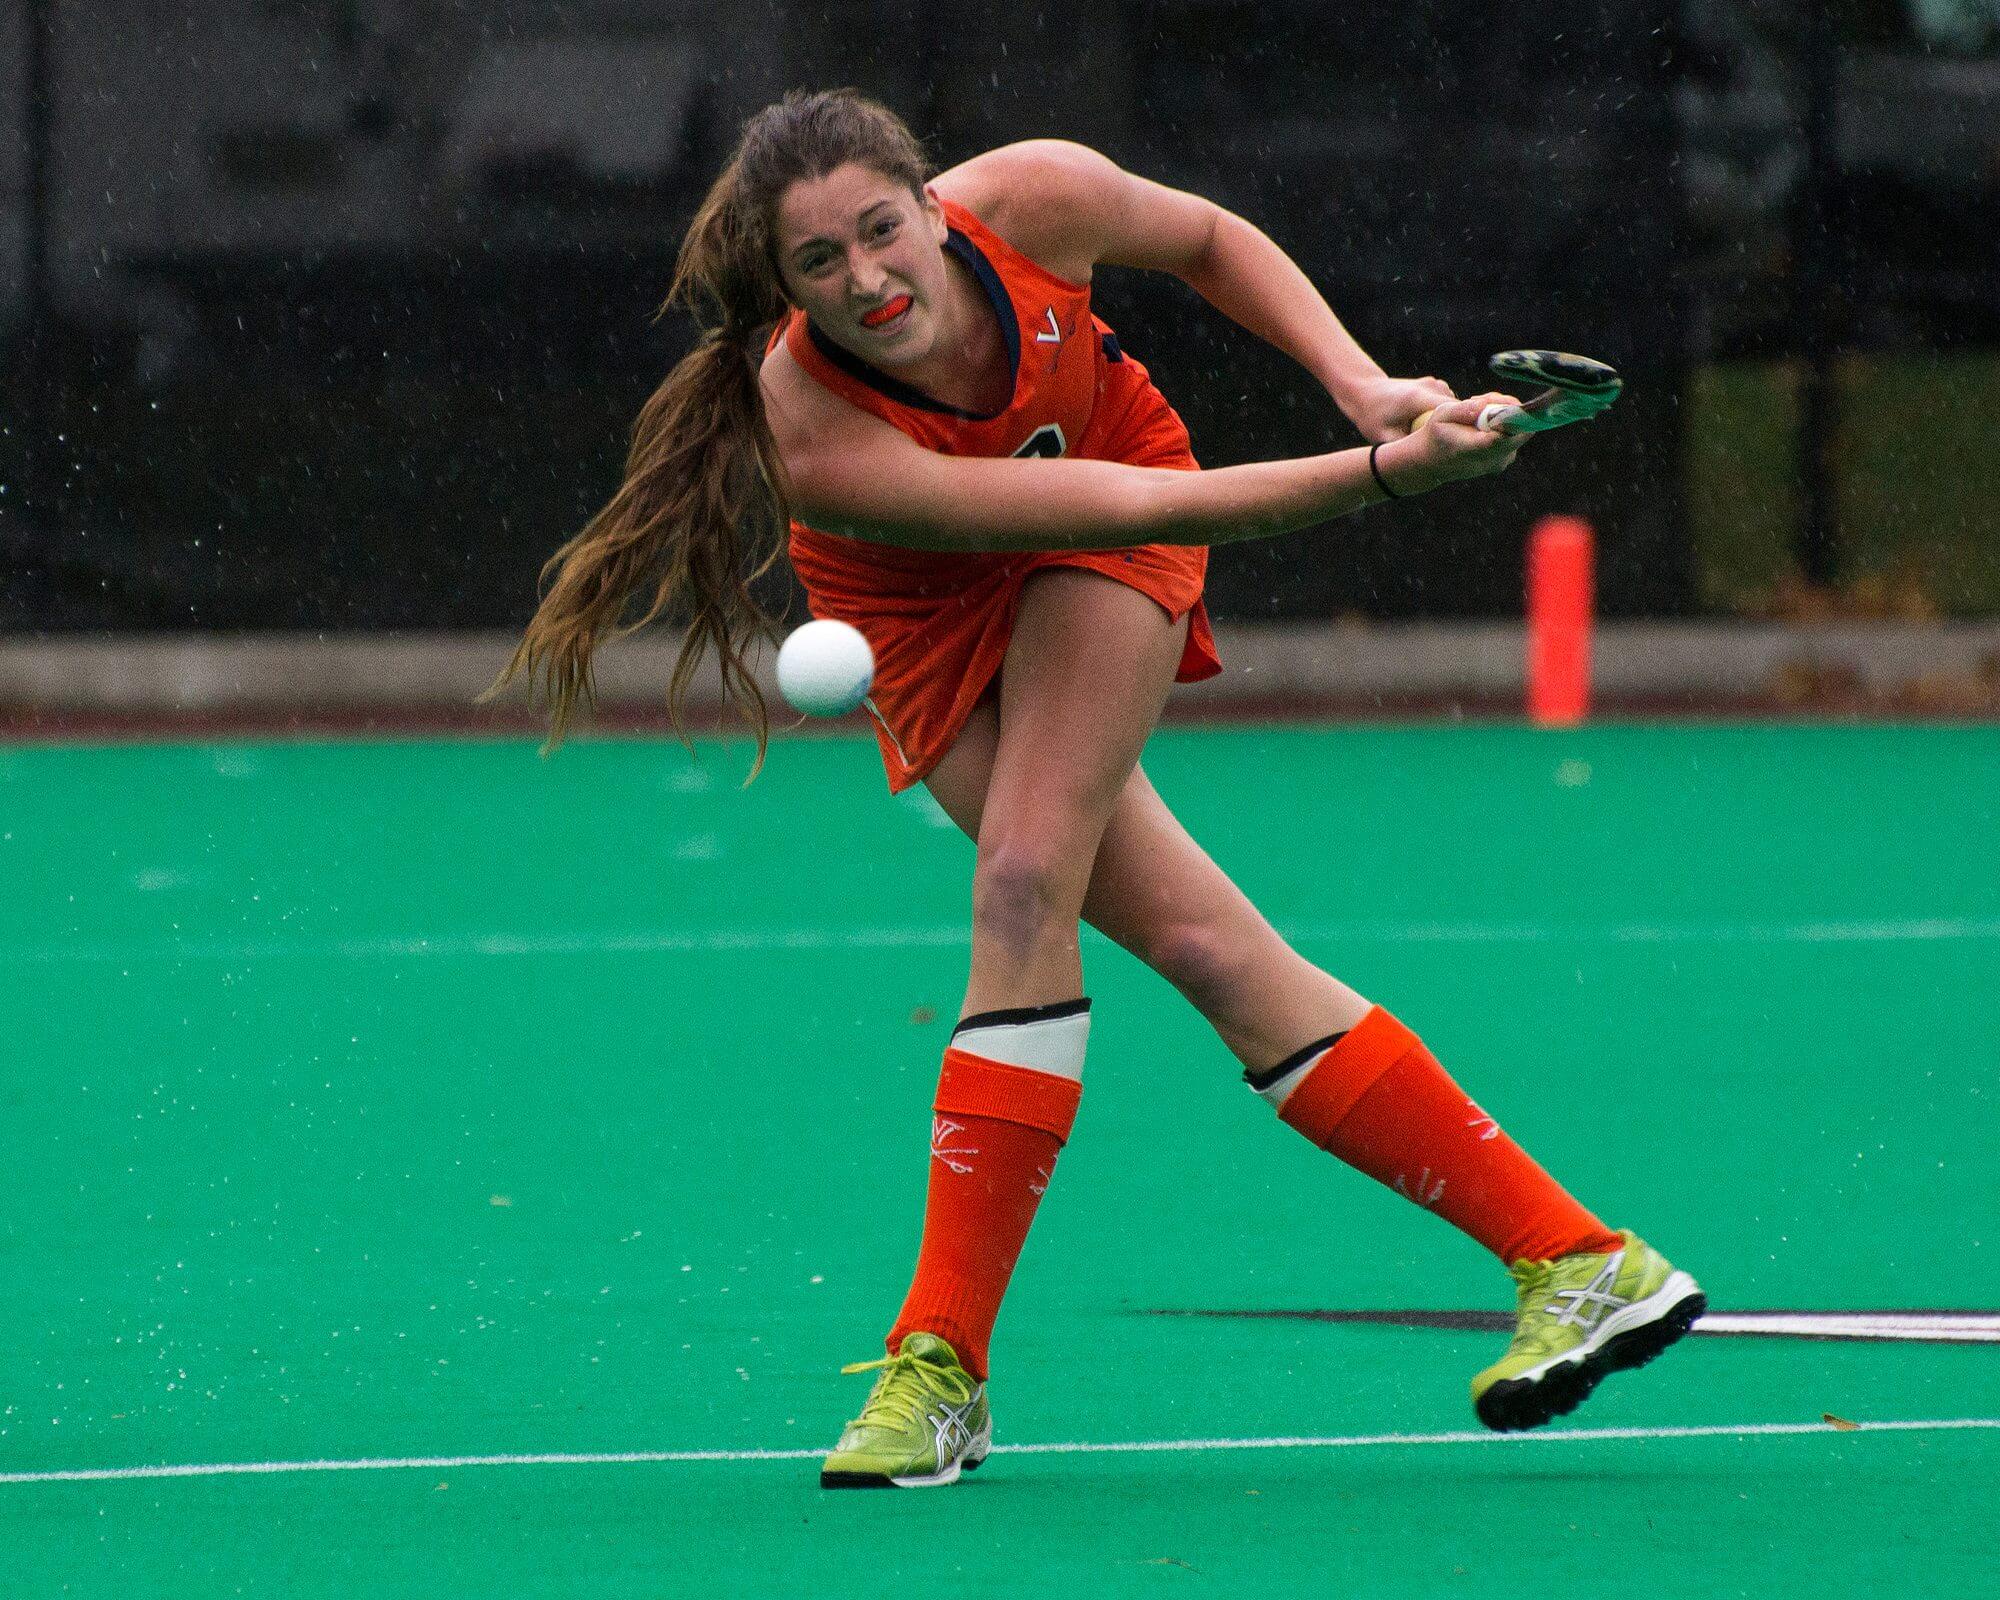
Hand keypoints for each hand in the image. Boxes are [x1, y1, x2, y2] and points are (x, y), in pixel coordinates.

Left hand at [1341, 373, 1456, 444]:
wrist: (1366, 391)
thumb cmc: (1373, 417)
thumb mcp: (1384, 437)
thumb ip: (1405, 448)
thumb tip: (1424, 464)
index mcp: (1418, 399)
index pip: (1453, 412)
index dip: (1463, 429)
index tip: (1466, 448)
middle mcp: (1431, 386)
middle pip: (1458, 410)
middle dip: (1460, 428)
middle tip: (1458, 451)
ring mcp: (1434, 383)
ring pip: (1455, 407)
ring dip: (1452, 422)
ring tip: (1445, 440)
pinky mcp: (1435, 384)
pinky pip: (1448, 403)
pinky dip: (1445, 415)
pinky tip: (1435, 428)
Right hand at [1371, 393, 1528, 495]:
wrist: (1431, 462)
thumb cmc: (1435, 435)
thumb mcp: (1441, 415)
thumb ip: (1463, 409)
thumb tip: (1484, 405)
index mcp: (1474, 448)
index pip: (1502, 436)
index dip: (1512, 418)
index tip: (1510, 405)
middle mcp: (1491, 459)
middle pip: (1521, 430)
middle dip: (1510, 409)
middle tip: (1486, 402)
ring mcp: (1500, 462)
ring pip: (1521, 431)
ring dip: (1507, 417)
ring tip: (1480, 414)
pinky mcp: (1505, 461)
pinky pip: (1516, 437)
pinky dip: (1506, 426)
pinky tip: (1485, 424)